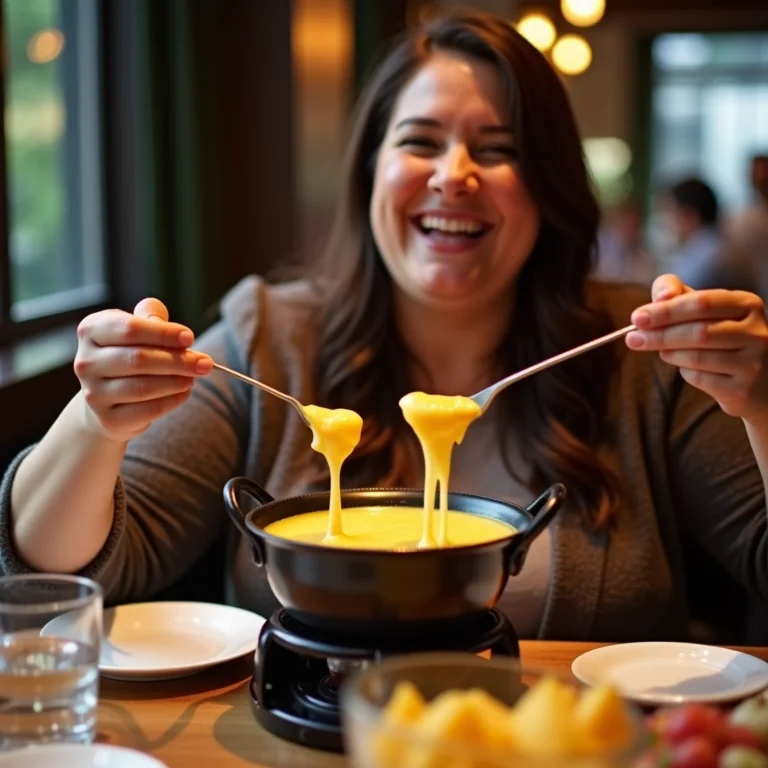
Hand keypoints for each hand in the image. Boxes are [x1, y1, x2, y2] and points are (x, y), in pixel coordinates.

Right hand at [74, 298, 212, 441]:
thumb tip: (179, 333)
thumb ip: (152, 318)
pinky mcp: (108, 418)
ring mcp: (94, 393)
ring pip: (143, 387)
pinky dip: (172, 400)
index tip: (189, 338)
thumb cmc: (128, 354)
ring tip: (194, 377)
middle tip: (205, 363)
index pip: (130, 328)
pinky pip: (148, 410)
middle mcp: (86, 361)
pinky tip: (185, 392)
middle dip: (178, 360)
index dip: (164, 333)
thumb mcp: (135, 328)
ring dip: (177, 381)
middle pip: (139, 359)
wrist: (106, 399)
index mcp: (91, 330)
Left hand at [626, 274, 767, 423]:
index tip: (636, 318)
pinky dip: (684, 372)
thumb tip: (660, 297)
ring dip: (669, 354)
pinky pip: (700, 379)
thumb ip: (679, 294)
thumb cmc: (723, 336)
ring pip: (696, 357)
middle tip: (632, 339)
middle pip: (697, 331)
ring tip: (662, 351)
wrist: (759, 381)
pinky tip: (687, 367)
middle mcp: (756, 332)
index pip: (701, 303)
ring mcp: (753, 362)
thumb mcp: (707, 310)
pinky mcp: (743, 389)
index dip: (665, 310)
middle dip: (659, 335)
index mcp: (746, 304)